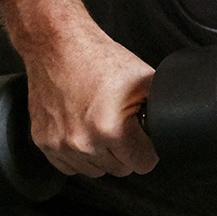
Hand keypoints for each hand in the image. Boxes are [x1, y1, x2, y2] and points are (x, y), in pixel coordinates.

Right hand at [24, 26, 159, 177]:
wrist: (56, 45)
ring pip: (94, 170)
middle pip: (120, 169)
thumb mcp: (142, 78)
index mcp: (112, 129)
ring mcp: (60, 145)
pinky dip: (78, 154)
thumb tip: (173, 125)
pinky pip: (69, 166)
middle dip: (124, 151)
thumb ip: (160, 108)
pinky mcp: (43, 142)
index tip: (142, 138)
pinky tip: (82, 130)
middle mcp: (84, 142)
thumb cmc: (96, 57)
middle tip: (120, 125)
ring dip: (100, 154)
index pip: (143, 164)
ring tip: (99, 125)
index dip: (147, 150)